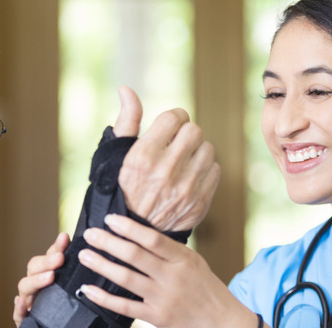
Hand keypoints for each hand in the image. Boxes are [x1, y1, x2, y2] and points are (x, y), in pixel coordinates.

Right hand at [13, 232, 69, 327]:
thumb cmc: (69, 314)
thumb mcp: (75, 292)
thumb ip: (78, 274)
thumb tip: (90, 254)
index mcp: (48, 276)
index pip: (49, 257)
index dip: (56, 247)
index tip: (65, 237)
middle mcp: (36, 287)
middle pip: (34, 267)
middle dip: (46, 261)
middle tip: (60, 258)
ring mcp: (28, 303)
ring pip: (25, 287)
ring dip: (36, 280)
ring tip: (49, 277)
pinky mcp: (24, 323)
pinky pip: (18, 315)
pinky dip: (18, 308)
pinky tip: (21, 303)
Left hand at [74, 214, 248, 327]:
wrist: (225, 325)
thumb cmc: (208, 291)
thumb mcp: (195, 263)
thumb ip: (170, 252)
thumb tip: (141, 235)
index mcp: (183, 259)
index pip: (151, 238)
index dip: (128, 227)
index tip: (109, 219)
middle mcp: (173, 276)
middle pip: (134, 255)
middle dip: (108, 242)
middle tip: (89, 233)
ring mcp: (164, 298)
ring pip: (126, 278)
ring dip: (101, 265)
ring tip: (84, 255)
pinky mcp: (157, 317)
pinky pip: (124, 306)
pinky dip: (103, 298)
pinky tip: (88, 290)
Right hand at [113, 86, 220, 231]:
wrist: (131, 234)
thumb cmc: (121, 190)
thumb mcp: (116, 156)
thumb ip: (126, 121)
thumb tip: (126, 89)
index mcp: (143, 156)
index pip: (174, 117)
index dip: (173, 118)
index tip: (169, 127)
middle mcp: (165, 172)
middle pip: (194, 131)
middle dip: (186, 133)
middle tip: (177, 142)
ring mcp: (185, 189)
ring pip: (208, 149)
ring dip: (197, 150)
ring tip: (184, 159)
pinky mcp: (199, 204)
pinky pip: (215, 171)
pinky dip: (205, 170)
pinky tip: (190, 175)